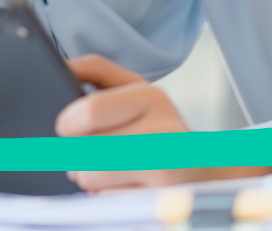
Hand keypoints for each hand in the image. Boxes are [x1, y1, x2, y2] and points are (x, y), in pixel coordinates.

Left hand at [56, 55, 271, 191]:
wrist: (211, 172)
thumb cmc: (160, 126)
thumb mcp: (133, 87)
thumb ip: (95, 70)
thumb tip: (61, 65)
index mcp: (152, 98)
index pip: (90, 111)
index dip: (67, 123)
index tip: (69, 127)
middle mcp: (164, 135)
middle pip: (85, 150)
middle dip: (76, 155)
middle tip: (89, 152)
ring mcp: (167, 176)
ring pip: (91, 180)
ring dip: (89, 178)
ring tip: (109, 170)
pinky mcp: (161, 205)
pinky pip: (107, 203)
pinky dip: (107, 198)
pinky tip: (125, 187)